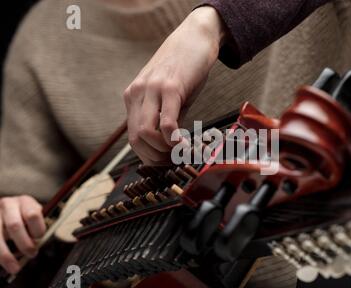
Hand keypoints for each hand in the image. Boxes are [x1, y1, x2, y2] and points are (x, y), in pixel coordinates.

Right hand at [0, 195, 45, 273]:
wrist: (8, 211)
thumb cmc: (25, 217)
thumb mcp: (34, 217)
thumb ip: (37, 228)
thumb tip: (38, 245)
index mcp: (25, 202)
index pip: (32, 214)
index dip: (37, 229)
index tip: (39, 239)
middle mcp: (8, 204)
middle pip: (14, 225)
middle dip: (24, 244)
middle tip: (31, 254)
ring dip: (6, 255)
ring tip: (15, 267)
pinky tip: (4, 263)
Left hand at [124, 6, 226, 163]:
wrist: (194, 39)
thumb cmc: (183, 70)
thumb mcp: (168, 96)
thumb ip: (164, 117)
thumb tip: (170, 145)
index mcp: (134, 97)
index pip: (133, 137)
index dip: (149, 156)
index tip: (166, 162)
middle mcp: (137, 93)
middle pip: (136, 139)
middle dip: (156, 157)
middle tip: (175, 159)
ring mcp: (152, 89)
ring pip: (146, 132)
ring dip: (164, 150)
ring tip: (180, 151)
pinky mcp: (170, 87)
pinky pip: (166, 121)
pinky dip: (174, 139)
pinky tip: (184, 143)